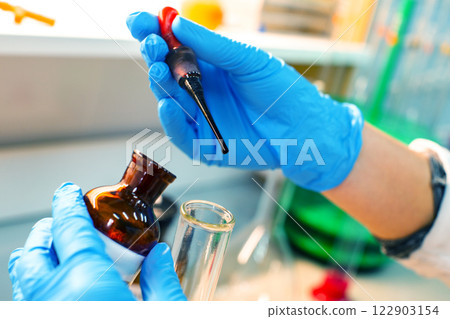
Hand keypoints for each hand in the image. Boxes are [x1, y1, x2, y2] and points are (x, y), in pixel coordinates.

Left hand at [8, 182, 185, 300]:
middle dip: (47, 229)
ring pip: (23, 276)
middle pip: (36, 250)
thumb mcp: (165, 311)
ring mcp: (40, 314)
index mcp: (87, 281)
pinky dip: (35, 282)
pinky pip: (27, 297)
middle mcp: (53, 297)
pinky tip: (55, 285)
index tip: (68, 191)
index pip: (70, 227)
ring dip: (36, 255)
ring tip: (52, 249)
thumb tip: (158, 255)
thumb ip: (163, 281)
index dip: (67, 203)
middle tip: (61, 221)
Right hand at [126, 12, 362, 191]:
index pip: (173, 46)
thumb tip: (177, 22)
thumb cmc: (281, 90)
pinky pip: (181, 133)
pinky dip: (172, 120)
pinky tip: (169, 104)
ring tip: (159, 70)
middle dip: (154, 55)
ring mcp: (200, 116)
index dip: (154, 33)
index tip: (140, 21)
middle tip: (152, 44)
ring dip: (159, 84)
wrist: (303, 129)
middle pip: (165, 71)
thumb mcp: (247, 60)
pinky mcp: (204, 144)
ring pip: (168, 99)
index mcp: (209, 64)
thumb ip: (213, 45)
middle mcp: (200, 89)